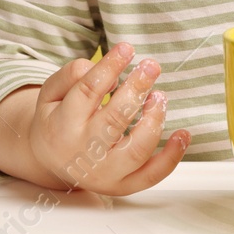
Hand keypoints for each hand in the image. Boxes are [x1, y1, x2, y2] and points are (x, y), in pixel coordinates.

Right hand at [27, 42, 189, 194]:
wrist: (51, 162)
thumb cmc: (57, 121)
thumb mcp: (50, 93)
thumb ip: (71, 75)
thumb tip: (104, 69)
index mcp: (61, 127)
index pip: (87, 92)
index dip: (110, 67)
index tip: (127, 48)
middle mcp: (84, 152)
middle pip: (115, 120)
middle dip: (137, 88)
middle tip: (151, 66)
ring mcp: (105, 173)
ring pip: (137, 149)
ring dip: (155, 119)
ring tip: (160, 96)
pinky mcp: (123, 185)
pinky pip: (152, 175)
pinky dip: (172, 156)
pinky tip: (182, 134)